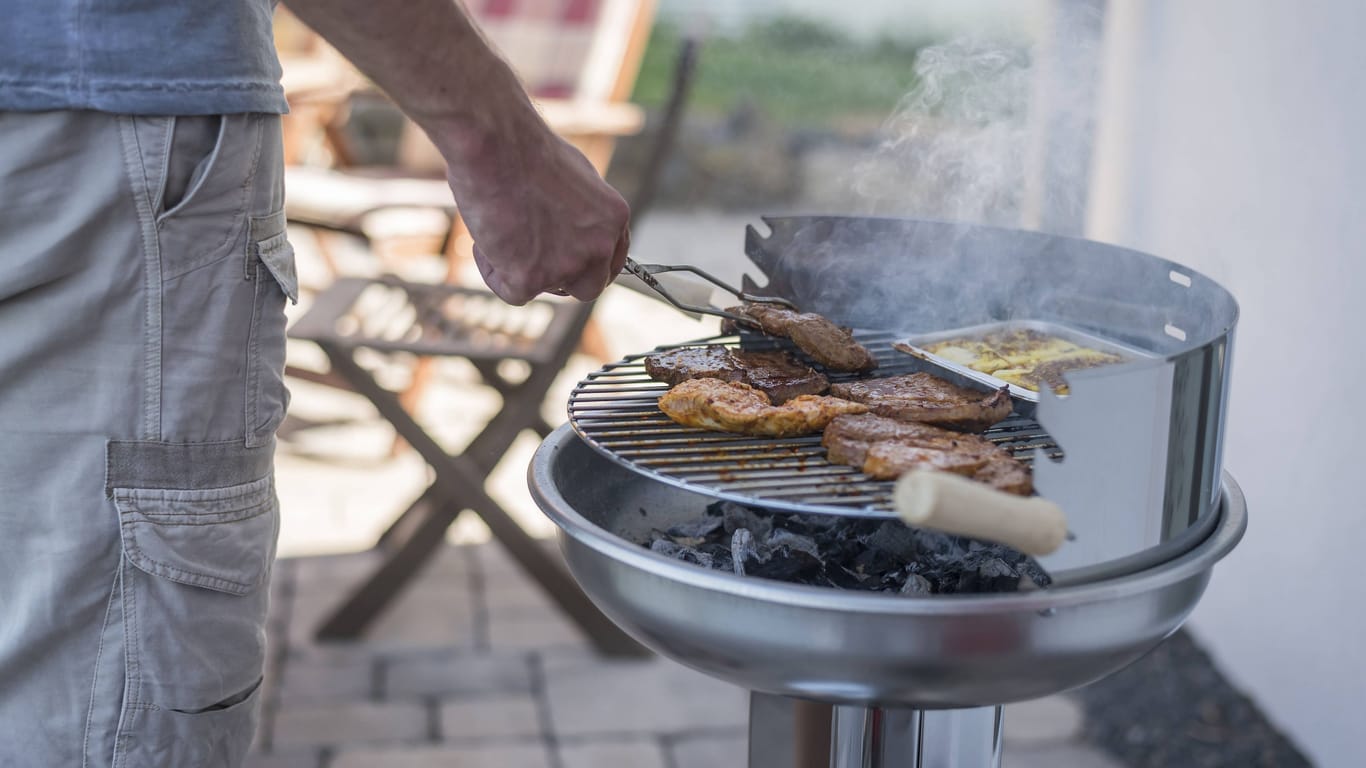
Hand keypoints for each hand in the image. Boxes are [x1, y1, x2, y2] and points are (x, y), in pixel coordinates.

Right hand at [441, 126, 630, 304]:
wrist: (494, 142)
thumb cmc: (523, 147)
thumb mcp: (572, 177)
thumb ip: (581, 211)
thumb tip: (571, 229)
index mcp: (613, 217)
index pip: (611, 260)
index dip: (588, 265)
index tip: (568, 263)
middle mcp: (598, 245)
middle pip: (588, 288)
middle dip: (562, 280)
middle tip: (531, 259)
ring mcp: (567, 265)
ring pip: (546, 289)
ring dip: (523, 267)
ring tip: (502, 226)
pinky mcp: (531, 279)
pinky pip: (511, 293)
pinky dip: (492, 270)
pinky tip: (486, 237)